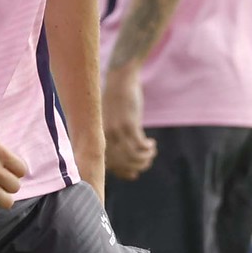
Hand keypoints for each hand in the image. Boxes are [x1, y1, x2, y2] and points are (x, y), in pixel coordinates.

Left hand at [103, 64, 155, 180]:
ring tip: (151, 151)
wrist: (120, 80)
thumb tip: (124, 160)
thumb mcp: (111, 122)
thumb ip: (114, 139)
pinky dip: (148, 149)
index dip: (124, 172)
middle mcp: (105, 136)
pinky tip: (151, 144)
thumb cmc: (116, 102)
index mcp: (99, 137)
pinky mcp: (128, 124)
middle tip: (147, 159)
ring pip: (133, 156)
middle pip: (123, 163)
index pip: (111, 166)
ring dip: (145, 157)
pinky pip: (139, 146)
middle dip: (138, 165)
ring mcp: (116, 131)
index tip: (135, 172)